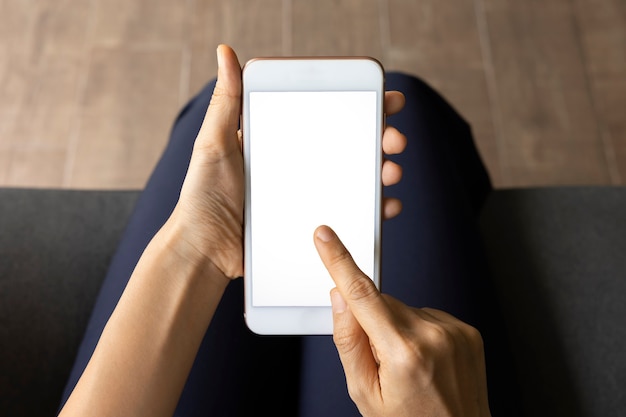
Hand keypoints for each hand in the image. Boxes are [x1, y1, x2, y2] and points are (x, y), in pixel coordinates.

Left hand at [171, 45, 407, 279]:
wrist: (203, 251)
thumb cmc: (203, 197)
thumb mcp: (213, 144)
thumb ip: (226, 102)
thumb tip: (225, 51)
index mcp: (282, 142)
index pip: (326, 115)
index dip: (360, 105)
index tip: (385, 98)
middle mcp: (299, 165)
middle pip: (350, 145)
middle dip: (380, 138)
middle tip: (393, 139)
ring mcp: (308, 195)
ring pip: (356, 178)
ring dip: (382, 171)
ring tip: (390, 171)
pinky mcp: (311, 225)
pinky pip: (349, 214)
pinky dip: (373, 209)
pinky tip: (385, 205)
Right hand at [314, 225, 491, 416]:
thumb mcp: (364, 393)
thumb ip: (348, 341)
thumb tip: (340, 298)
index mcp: (403, 353)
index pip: (361, 295)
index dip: (339, 261)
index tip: (325, 236)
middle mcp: (433, 335)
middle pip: (382, 302)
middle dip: (371, 321)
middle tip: (381, 358)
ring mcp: (454, 331)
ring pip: (404, 308)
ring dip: (396, 327)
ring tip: (408, 365)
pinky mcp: (466, 330)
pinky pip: (427, 315)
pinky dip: (418, 330)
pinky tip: (425, 358)